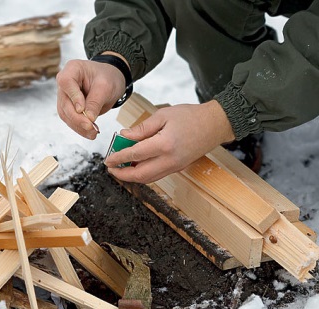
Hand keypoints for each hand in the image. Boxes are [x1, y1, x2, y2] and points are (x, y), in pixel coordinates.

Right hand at [56, 53, 127, 139]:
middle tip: (90, 127)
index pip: (66, 82)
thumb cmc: (108, 77)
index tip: (82, 109)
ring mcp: (65, 96)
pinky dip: (80, 128)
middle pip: (64, 102)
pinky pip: (71, 120)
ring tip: (93, 133)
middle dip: (77, 118)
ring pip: (66, 114)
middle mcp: (65, 83)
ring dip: (78, 126)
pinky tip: (90, 133)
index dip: (73, 97)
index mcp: (72, 69)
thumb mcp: (106, 86)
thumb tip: (88, 118)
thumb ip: (96, 101)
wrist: (110, 80)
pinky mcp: (69, 107)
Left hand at [104, 100, 234, 182]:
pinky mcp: (178, 168)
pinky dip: (143, 174)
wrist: (215, 124)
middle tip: (111, 168)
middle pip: (140, 175)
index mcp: (164, 145)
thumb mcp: (163, 115)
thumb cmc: (190, 116)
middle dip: (122, 174)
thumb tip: (124, 136)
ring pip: (148, 178)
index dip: (118, 157)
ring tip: (121, 168)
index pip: (135, 154)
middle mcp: (169, 160)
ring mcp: (175, 167)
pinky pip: (156, 175)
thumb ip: (142, 128)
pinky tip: (136, 166)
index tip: (108, 159)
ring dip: (132, 176)